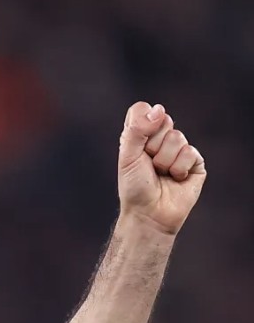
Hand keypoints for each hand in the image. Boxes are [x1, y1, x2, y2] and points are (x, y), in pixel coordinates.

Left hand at [117, 102, 205, 234]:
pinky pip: (190, 152)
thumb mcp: (128, 156)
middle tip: (148, 163)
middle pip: (163, 119)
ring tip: (161, 173)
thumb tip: (158, 109)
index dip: (142, 122)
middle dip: (152, 144)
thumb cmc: (135, 187)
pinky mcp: (195, 162)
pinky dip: (179, 168)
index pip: (143, 109)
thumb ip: (137, 130)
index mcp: (140, 136)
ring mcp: (179, 149)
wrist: (149, 213)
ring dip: (165, 159)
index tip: (138, 142)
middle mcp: (159, 139)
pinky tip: (175, 179)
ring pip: (177, 137)